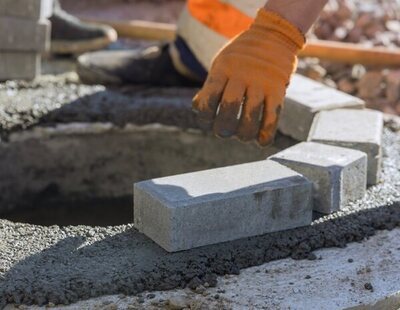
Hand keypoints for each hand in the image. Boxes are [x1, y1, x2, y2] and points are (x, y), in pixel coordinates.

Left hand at [192, 9, 304, 145]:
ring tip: (241, 136)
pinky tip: (261, 142)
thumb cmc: (240, 56)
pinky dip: (266, 133)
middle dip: (223, 127)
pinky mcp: (278, 89)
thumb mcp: (221, 63)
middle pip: (229, 108)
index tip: (207, 119)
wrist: (274, 36)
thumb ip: (211, 85)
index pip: (209, 97)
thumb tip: (198, 110)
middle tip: (223, 132)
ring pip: (251, 115)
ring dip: (244, 133)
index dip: (205, 115)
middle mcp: (243, 74)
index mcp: (224, 68)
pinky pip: (273, 116)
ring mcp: (262, 82)